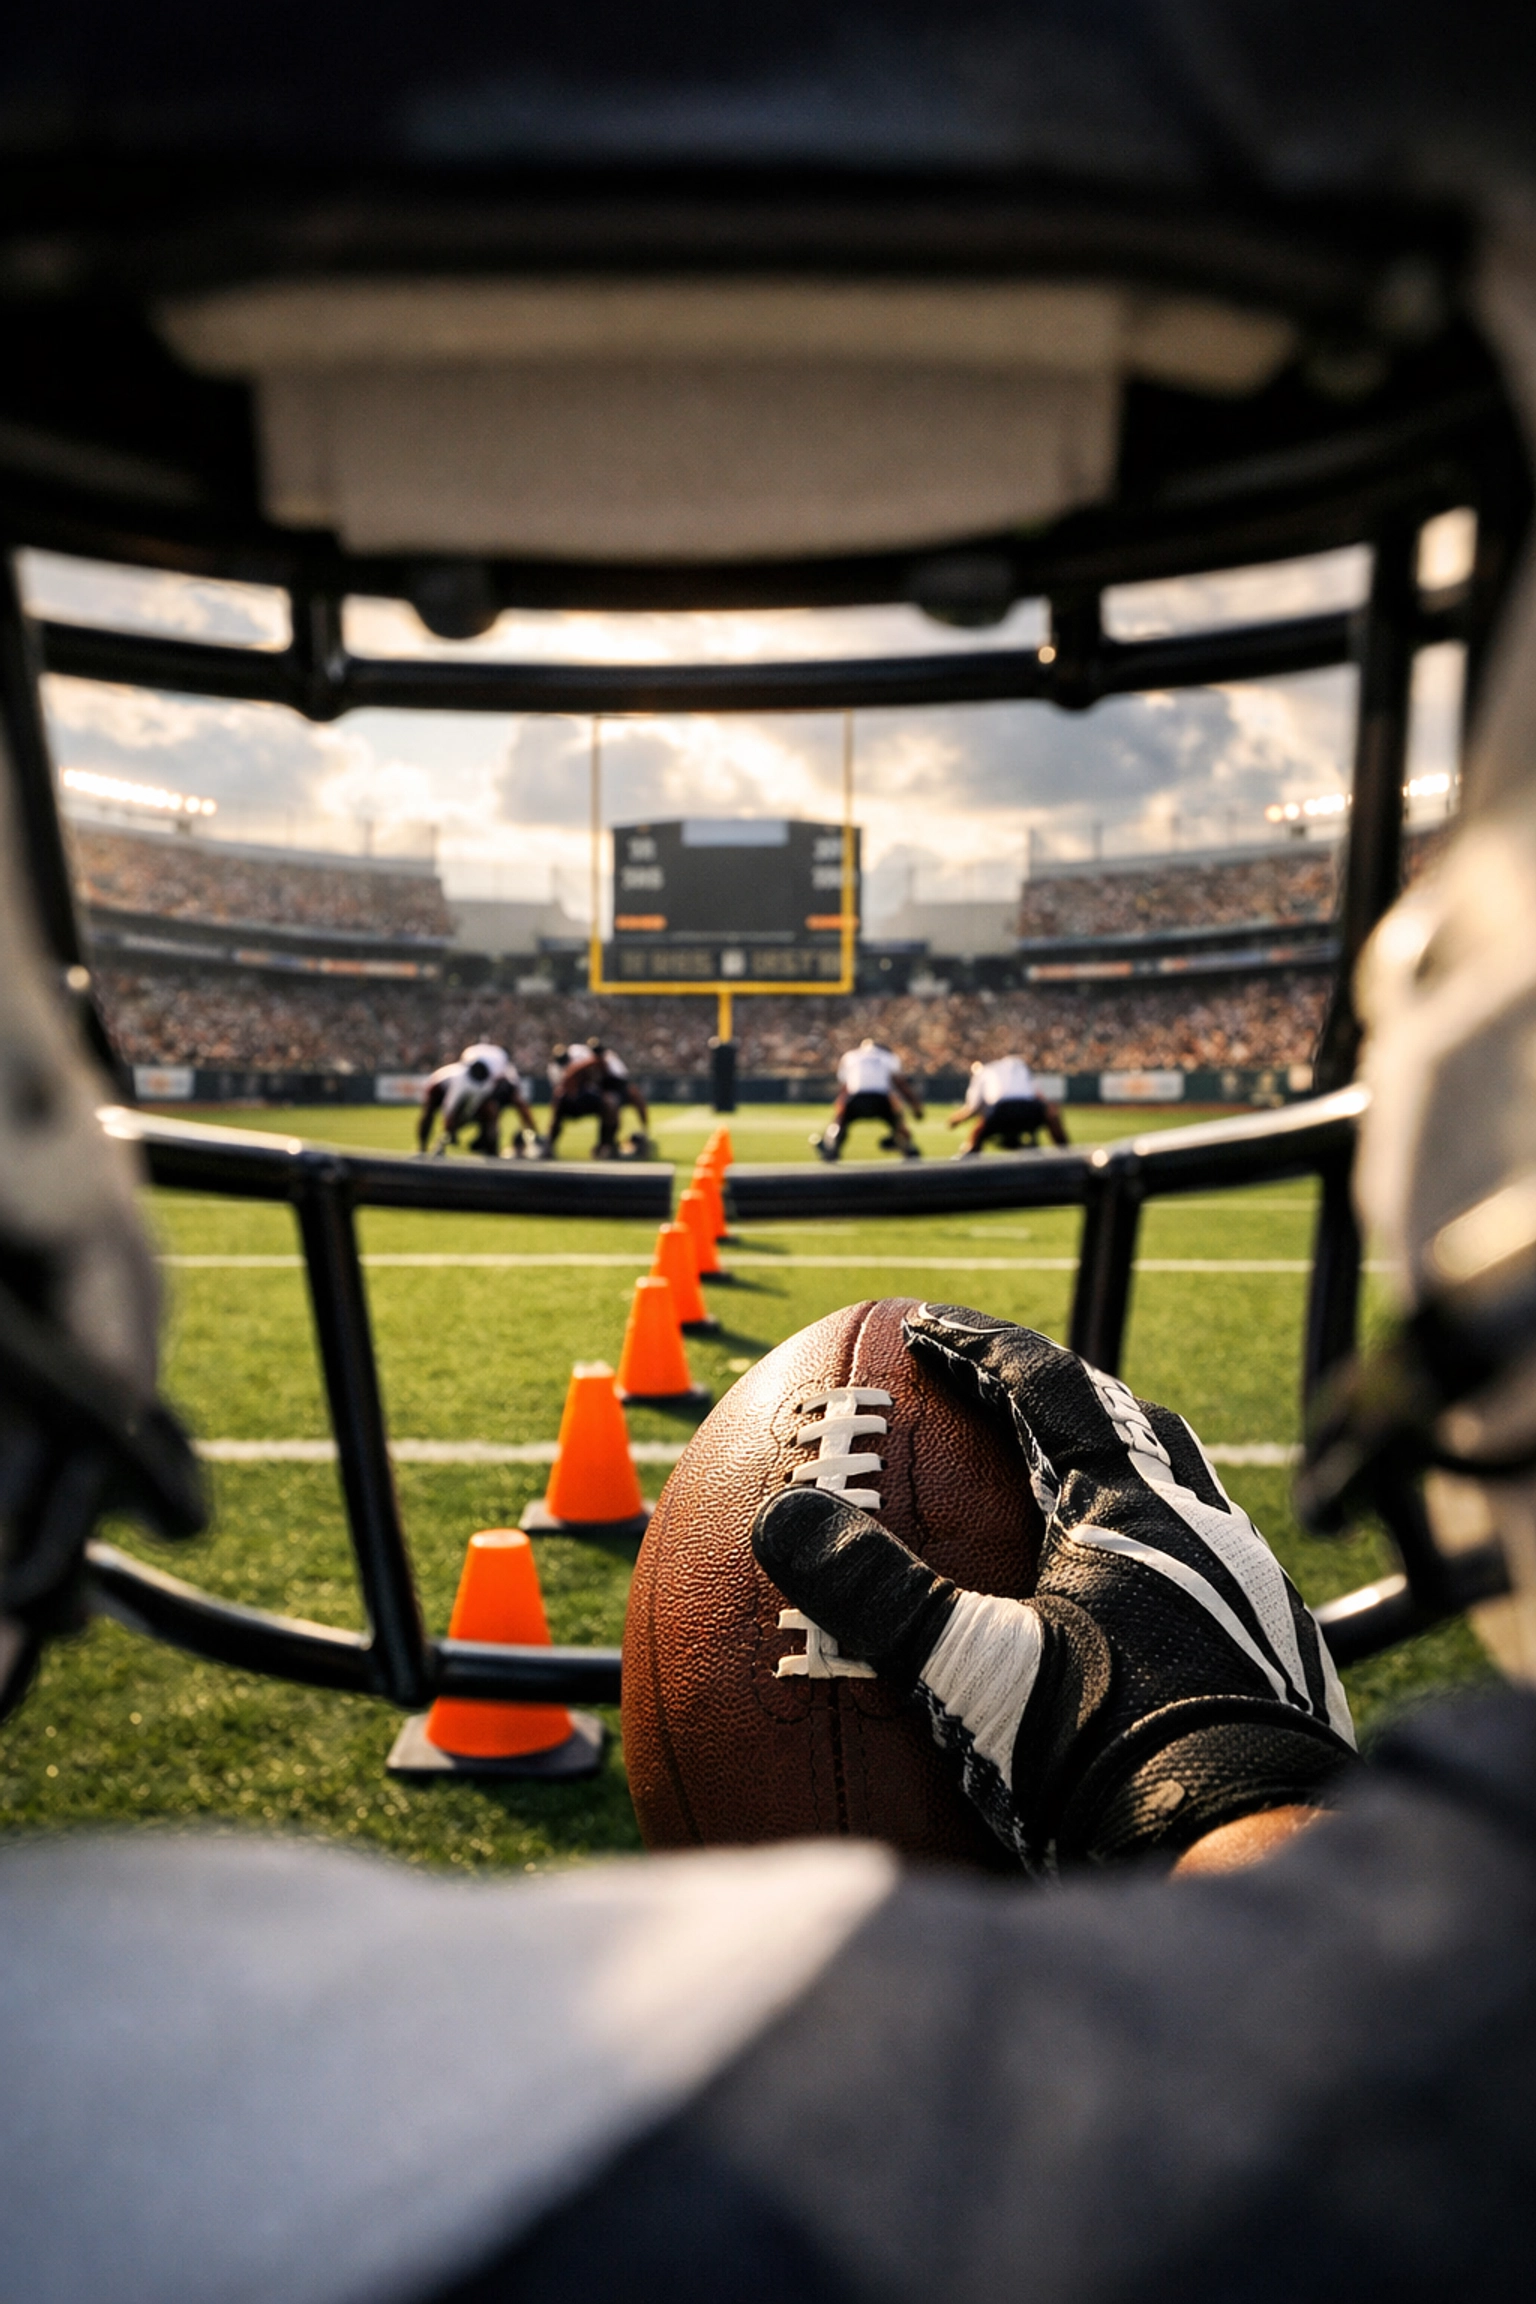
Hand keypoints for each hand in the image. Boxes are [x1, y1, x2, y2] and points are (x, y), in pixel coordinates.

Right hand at [751, 1306, 1355, 1872]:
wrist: (1254, 1854)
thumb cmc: (1110, 1761)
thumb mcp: (973, 1677)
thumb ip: (876, 1597)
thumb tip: (783, 1516)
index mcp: (1135, 1508)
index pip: (1050, 1385)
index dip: (980, 1348)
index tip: (923, 1327)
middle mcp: (1207, 1528)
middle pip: (1127, 1422)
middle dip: (1053, 1392)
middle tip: (991, 1392)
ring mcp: (1253, 1591)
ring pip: (1181, 1491)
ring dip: (1113, 1470)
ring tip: (1055, 1487)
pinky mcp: (1277, 1656)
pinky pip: (1208, 1567)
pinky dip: (1150, 1554)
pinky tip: (1120, 1606)